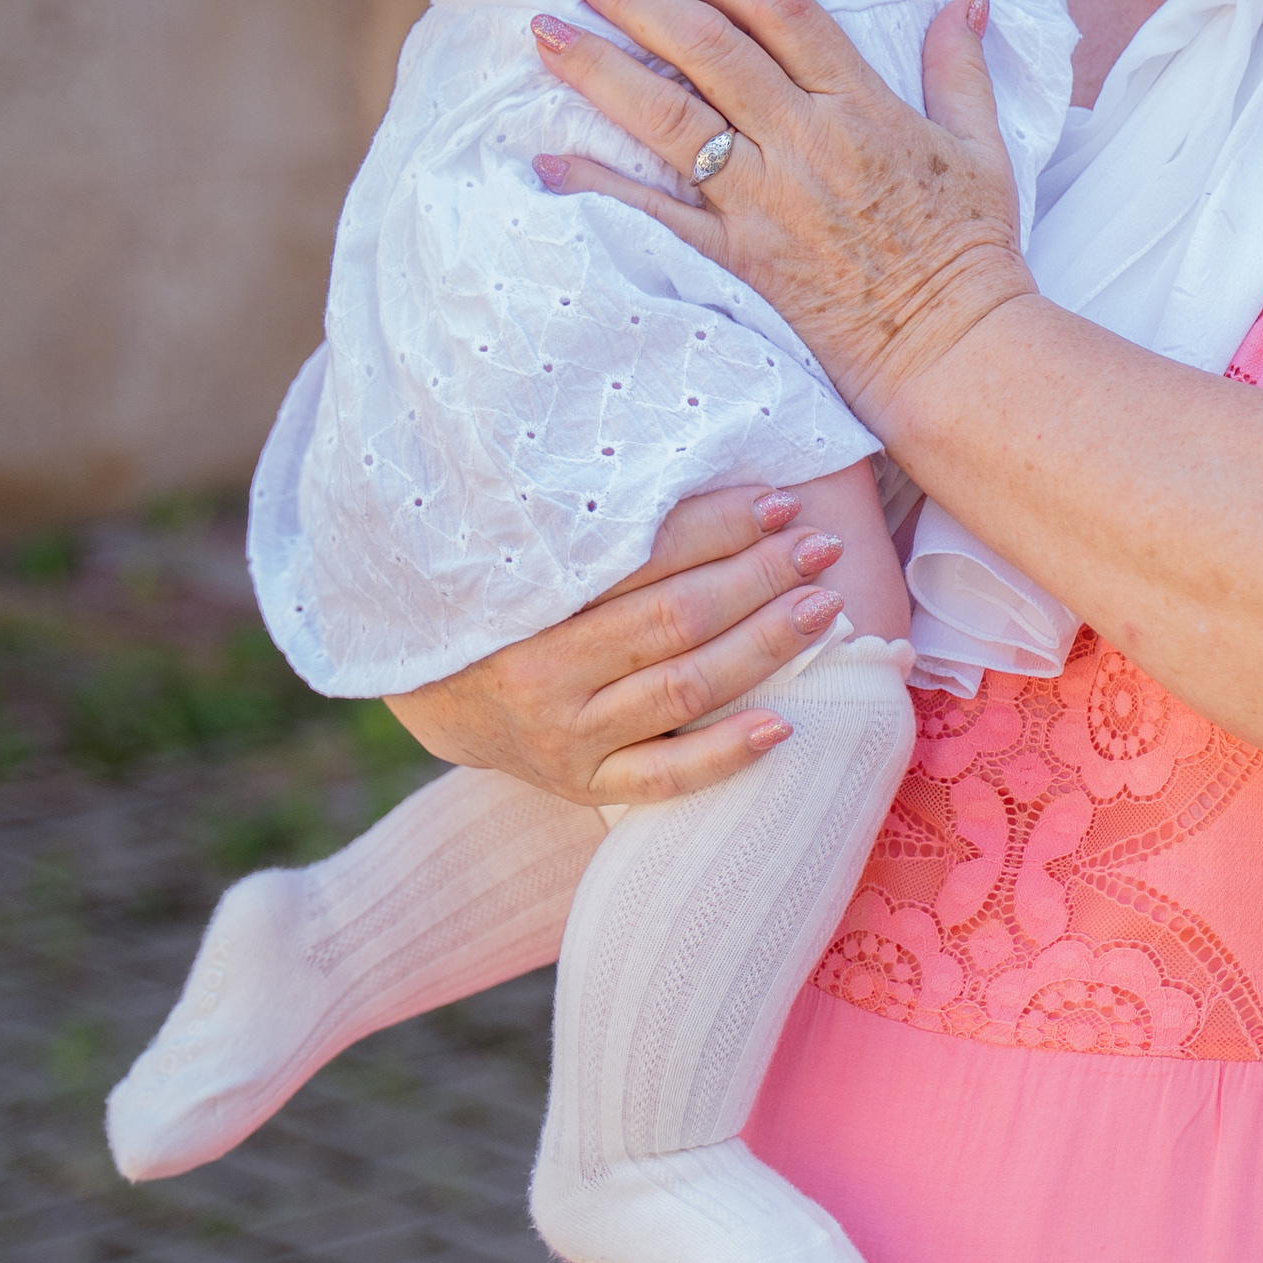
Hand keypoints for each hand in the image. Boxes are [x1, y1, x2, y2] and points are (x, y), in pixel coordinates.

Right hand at [383, 485, 855, 806]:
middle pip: (675, 619)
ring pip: (683, 690)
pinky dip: (726, 752)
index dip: (720, 526)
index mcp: (529, 598)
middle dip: (758, 577)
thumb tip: (706, 479)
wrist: (439, 696)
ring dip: (763, 646)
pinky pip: (666, 777)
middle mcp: (544, 672)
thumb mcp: (530, 559)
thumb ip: (601, 533)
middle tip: (820, 548)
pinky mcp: (584, 784)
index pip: (645, 558)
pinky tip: (784, 725)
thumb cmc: (505, 608)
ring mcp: (566, 736)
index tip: (780, 502)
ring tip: (823, 608)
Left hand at [527, 0, 1033, 443]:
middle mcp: (805, 143)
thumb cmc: (972, 251)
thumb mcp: (983, 149)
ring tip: (546, 31)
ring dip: (601, 70)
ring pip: (669, 119)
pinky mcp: (739, 259)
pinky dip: (598, 186)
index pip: (780, 12)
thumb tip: (966, 1)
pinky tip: (545, 158)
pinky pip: (654, 216)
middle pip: (708, 51)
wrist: (954, 349)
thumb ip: (960, 69)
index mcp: (863, 106)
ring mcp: (765, 201)